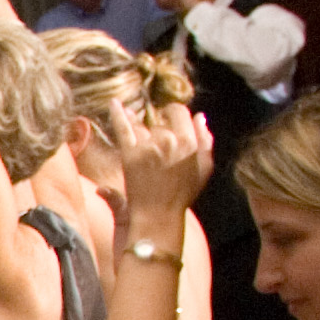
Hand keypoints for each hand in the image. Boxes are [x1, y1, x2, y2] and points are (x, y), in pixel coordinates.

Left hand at [119, 100, 213, 228]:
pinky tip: (114, 103)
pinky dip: (117, 114)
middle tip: (153, 136)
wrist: (159, 216)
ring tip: (132, 114)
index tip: (168, 118)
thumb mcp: (204, 169)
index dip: (173, 114)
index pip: (179, 112)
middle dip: (156, 126)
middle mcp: (169, 141)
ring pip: (142, 126)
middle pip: (159, 122)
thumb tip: (200, 116)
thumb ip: (205, 141)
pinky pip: (122, 128)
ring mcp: (148, 147)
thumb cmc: (183, 195)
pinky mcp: (130, 155)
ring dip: (137, 121)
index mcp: (189, 141)